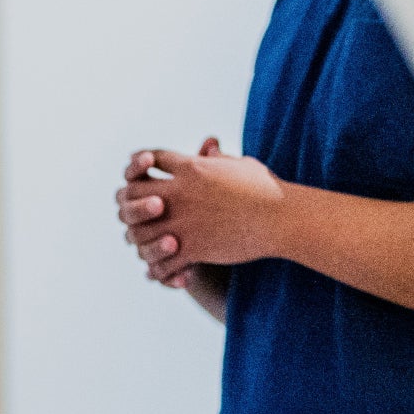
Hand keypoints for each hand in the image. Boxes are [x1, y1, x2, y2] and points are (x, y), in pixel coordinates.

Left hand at [115, 138, 288, 283]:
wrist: (282, 218)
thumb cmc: (266, 189)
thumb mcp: (239, 165)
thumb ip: (217, 158)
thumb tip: (209, 145)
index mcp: (192, 167)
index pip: (151, 158)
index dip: (143, 163)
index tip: (143, 170)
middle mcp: (180, 192)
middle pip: (134, 192)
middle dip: (130, 201)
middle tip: (134, 209)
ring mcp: (183, 221)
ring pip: (139, 230)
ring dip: (138, 236)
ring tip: (144, 241)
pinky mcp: (192, 247)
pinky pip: (161, 261)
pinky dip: (158, 267)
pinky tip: (162, 267)